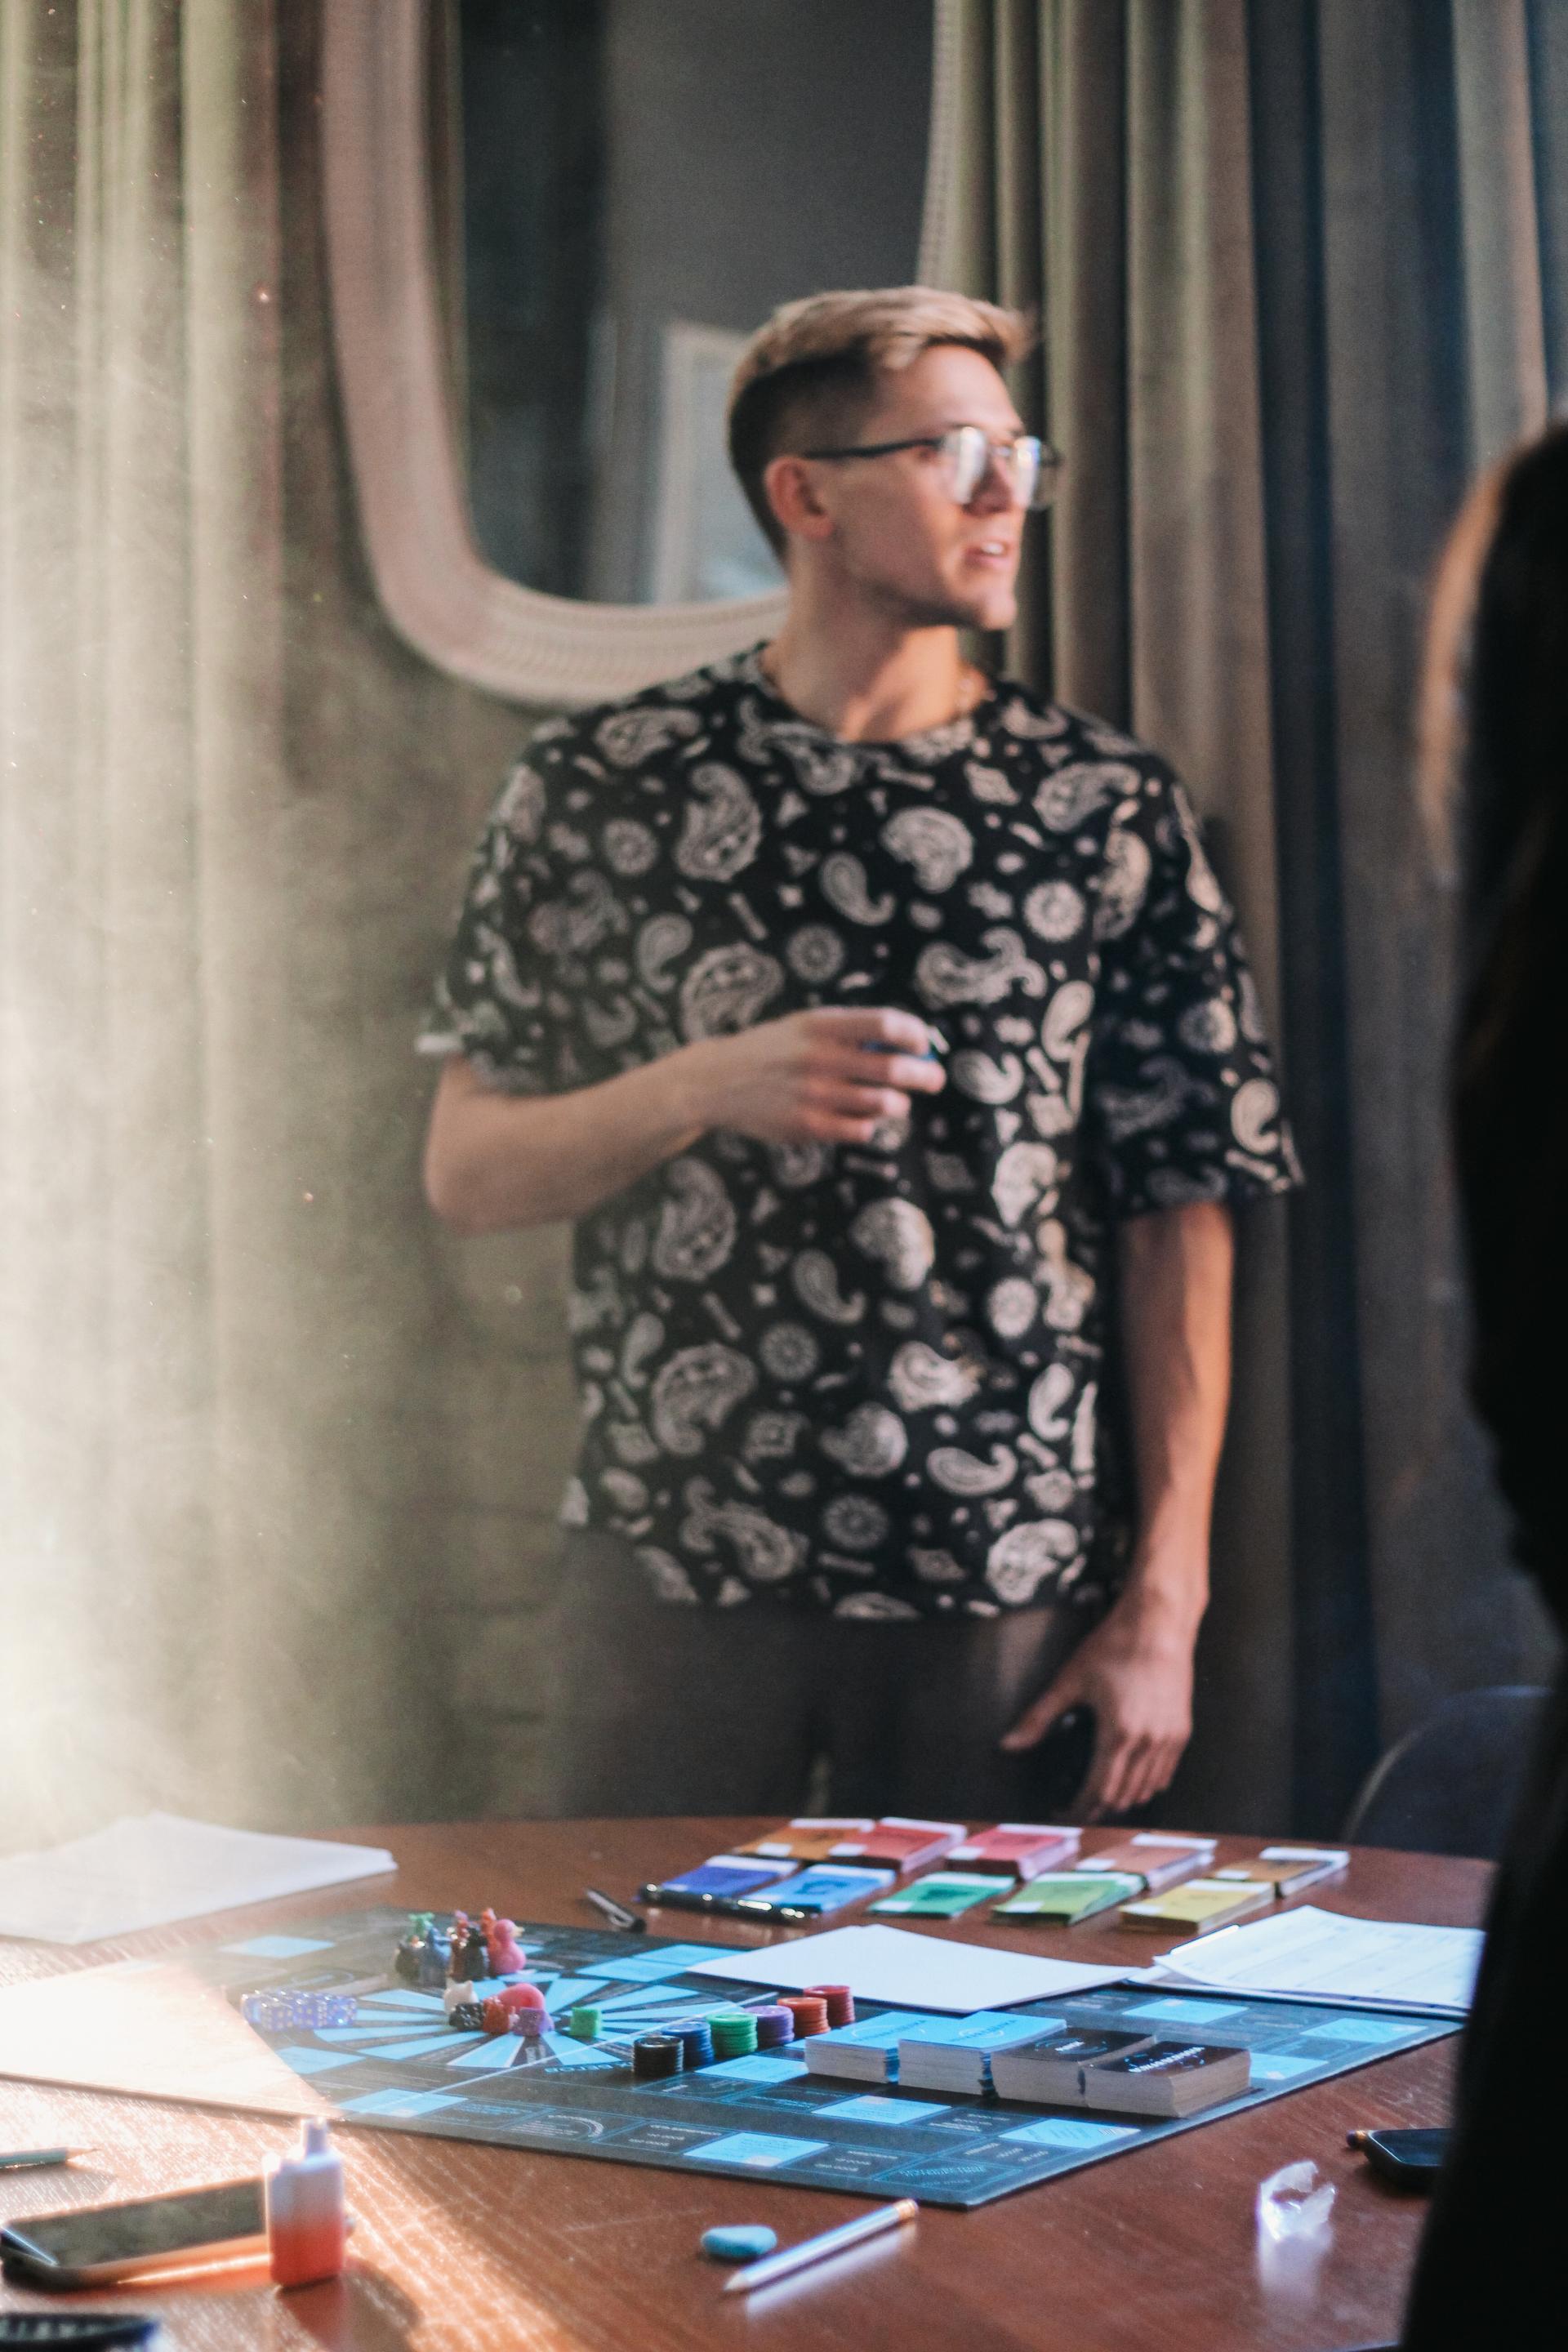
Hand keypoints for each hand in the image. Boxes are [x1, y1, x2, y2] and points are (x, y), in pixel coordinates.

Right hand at [680, 1007, 944, 1146]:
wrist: (716, 1082)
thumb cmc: (770, 1051)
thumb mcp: (803, 1025)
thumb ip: (848, 1031)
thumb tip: (906, 1044)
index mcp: (821, 1025)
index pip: (886, 1025)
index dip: (915, 1035)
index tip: (923, 1043)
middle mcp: (820, 1057)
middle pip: (894, 1068)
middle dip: (925, 1075)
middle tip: (935, 1079)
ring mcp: (814, 1094)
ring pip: (882, 1103)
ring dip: (899, 1104)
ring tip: (897, 1103)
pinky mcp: (807, 1126)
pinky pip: (860, 1130)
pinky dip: (871, 1125)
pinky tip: (865, 1120)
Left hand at [1000, 1592, 1195, 1819]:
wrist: (1159, 1622)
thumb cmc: (1114, 1646)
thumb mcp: (1070, 1679)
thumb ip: (1039, 1717)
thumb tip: (1008, 1744)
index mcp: (1118, 1734)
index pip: (1097, 1792)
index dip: (1078, 1809)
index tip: (1061, 1813)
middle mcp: (1148, 1743)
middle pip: (1122, 1797)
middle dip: (1096, 1808)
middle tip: (1075, 1807)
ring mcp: (1169, 1739)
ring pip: (1146, 1790)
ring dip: (1121, 1799)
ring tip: (1099, 1795)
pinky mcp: (1181, 1731)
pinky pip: (1164, 1774)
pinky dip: (1145, 1785)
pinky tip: (1129, 1778)